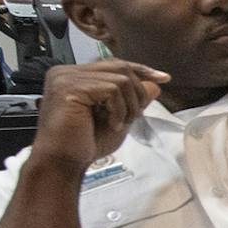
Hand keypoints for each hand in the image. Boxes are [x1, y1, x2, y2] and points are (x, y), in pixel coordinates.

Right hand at [30, 61, 170, 173]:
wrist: (63, 162)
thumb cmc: (84, 144)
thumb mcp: (118, 117)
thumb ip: (133, 99)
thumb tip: (155, 84)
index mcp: (74, 76)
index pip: (113, 64)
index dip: (140, 70)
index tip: (163, 79)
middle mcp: (66, 72)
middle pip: (120, 68)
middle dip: (137, 93)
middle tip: (135, 116)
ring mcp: (66, 78)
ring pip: (120, 79)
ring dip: (129, 106)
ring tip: (120, 124)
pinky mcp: (70, 87)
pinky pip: (112, 90)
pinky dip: (120, 110)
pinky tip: (112, 125)